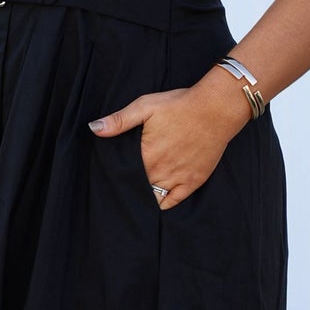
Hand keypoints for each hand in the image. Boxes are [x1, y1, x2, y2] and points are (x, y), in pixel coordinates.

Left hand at [88, 73, 251, 208]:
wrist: (216, 109)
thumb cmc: (180, 105)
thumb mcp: (145, 105)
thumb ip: (119, 120)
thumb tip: (94, 128)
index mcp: (145, 154)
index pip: (123, 173)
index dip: (116, 176)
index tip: (109, 177)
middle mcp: (160, 170)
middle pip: (137, 187)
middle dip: (128, 187)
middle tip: (120, 188)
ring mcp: (178, 178)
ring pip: (153, 197)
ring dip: (143, 197)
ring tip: (134, 197)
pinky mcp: (193, 181)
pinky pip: (173, 201)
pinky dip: (162, 204)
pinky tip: (154, 202)